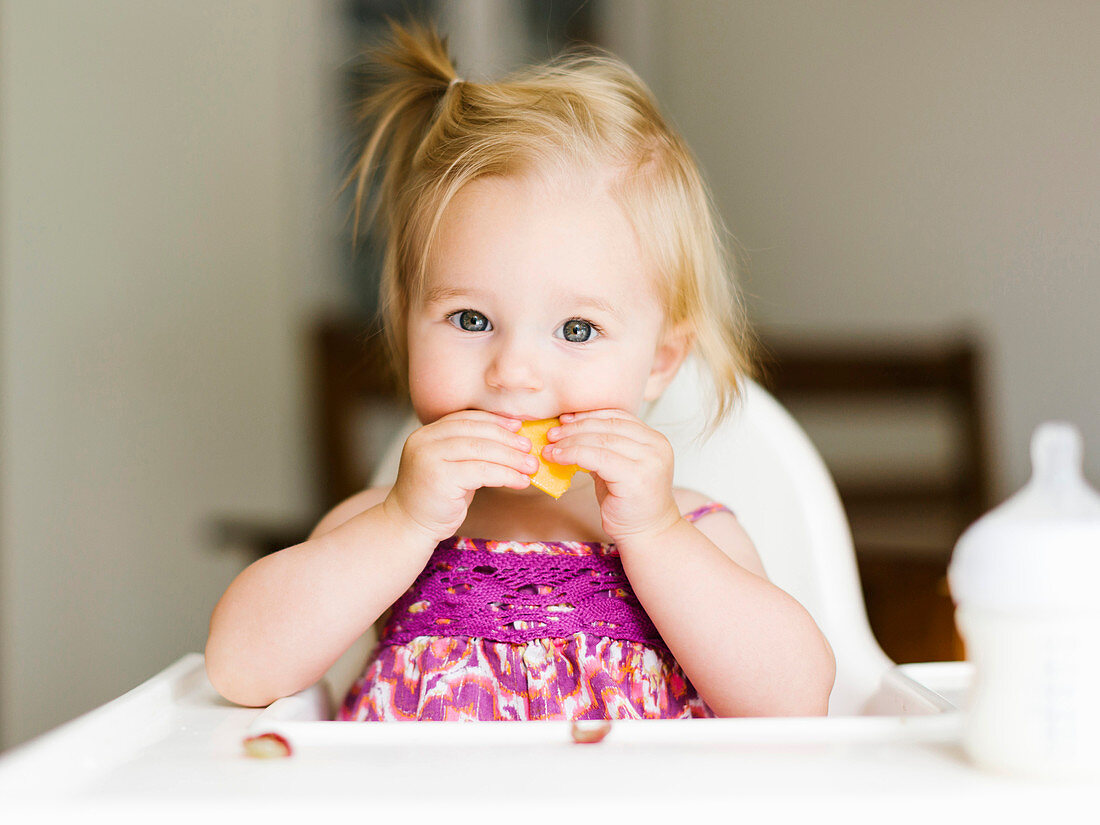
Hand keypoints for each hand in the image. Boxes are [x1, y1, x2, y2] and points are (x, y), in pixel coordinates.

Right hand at [384, 411, 534, 542]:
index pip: (466, 418)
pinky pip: (482, 472)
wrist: (409, 526)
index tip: (518, 426)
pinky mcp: (440, 478)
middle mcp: (425, 440)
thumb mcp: (451, 467)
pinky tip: (520, 481)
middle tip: (529, 448)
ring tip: (531, 466)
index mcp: (427, 433)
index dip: (494, 421)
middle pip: (476, 431)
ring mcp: (430, 458)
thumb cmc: (436, 499)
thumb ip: (470, 450)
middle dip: (507, 439)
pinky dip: (506, 475)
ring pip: (481, 450)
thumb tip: (512, 439)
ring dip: (512, 458)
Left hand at [544, 409, 681, 544]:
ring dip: (570, 441)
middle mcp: (656, 446)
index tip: (565, 419)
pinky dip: (573, 454)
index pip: (618, 416)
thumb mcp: (617, 467)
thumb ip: (602, 447)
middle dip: (576, 427)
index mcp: (655, 439)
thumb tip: (568, 430)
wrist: (647, 533)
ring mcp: (649, 461)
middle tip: (552, 434)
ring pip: (600, 440)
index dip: (588, 415)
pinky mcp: (635, 476)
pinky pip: (597, 457)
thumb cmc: (629, 503)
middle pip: (608, 426)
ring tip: (550, 447)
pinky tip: (558, 458)